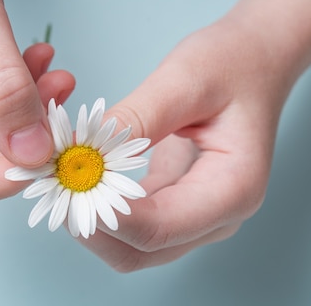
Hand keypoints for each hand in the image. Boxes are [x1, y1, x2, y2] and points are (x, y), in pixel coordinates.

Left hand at [77, 0, 310, 270]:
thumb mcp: (184, 80)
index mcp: (233, 189)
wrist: (255, 59)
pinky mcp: (178, 204)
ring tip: (60, 182)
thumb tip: (82, 153)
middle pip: (140, 252)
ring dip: (91, 221)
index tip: (66, 186)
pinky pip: (133, 224)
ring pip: (131, 246)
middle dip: (90, 226)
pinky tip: (79, 179)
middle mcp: (217, 216)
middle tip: (54, 187)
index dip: (106, 216)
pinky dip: (102, 209)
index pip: (158, 228)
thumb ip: (136, 120)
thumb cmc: (234, 63)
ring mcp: (198, 216)